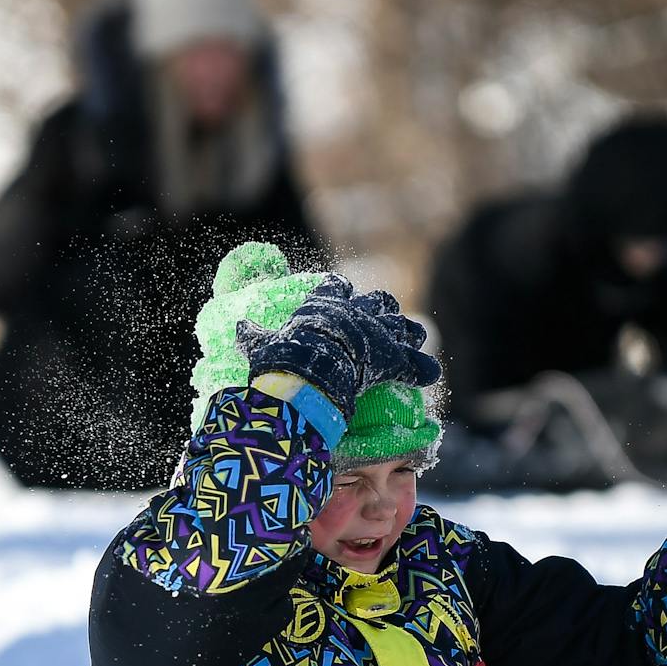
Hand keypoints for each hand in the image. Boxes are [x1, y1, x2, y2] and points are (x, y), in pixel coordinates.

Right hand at [236, 276, 439, 414]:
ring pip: (402, 326)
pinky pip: (415, 363)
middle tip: (381, 320)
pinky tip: (429, 373)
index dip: (338, 292)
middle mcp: (357, 312)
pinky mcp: (394, 359)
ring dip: (407, 333)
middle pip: (378, 301)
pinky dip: (422, 369)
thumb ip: (252, 335)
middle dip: (381, 309)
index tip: (340, 293)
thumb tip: (237, 327)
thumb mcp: (260, 344)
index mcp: (325, 304)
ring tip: (412, 338)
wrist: (309, 377)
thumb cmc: (283, 358)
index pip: (335, 288)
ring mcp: (379, 334)